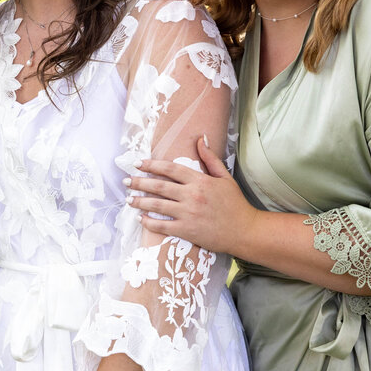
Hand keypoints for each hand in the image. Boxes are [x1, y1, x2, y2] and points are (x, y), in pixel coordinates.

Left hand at [127, 138, 258, 255]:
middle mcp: (192, 195)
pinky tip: (140, 218)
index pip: (170, 169)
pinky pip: (162, 226)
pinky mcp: (187, 231)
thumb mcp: (225, 178)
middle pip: (159, 186)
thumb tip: (200, 139)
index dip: (152, 165)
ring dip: (140, 201)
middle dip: (139, 182)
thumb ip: (210, 158)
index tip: (138, 163)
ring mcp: (188, 214)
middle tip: (126, 181)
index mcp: (200, 181)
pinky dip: (149, 222)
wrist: (245, 231)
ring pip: (157, 205)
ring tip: (128, 199)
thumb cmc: (235, 204)